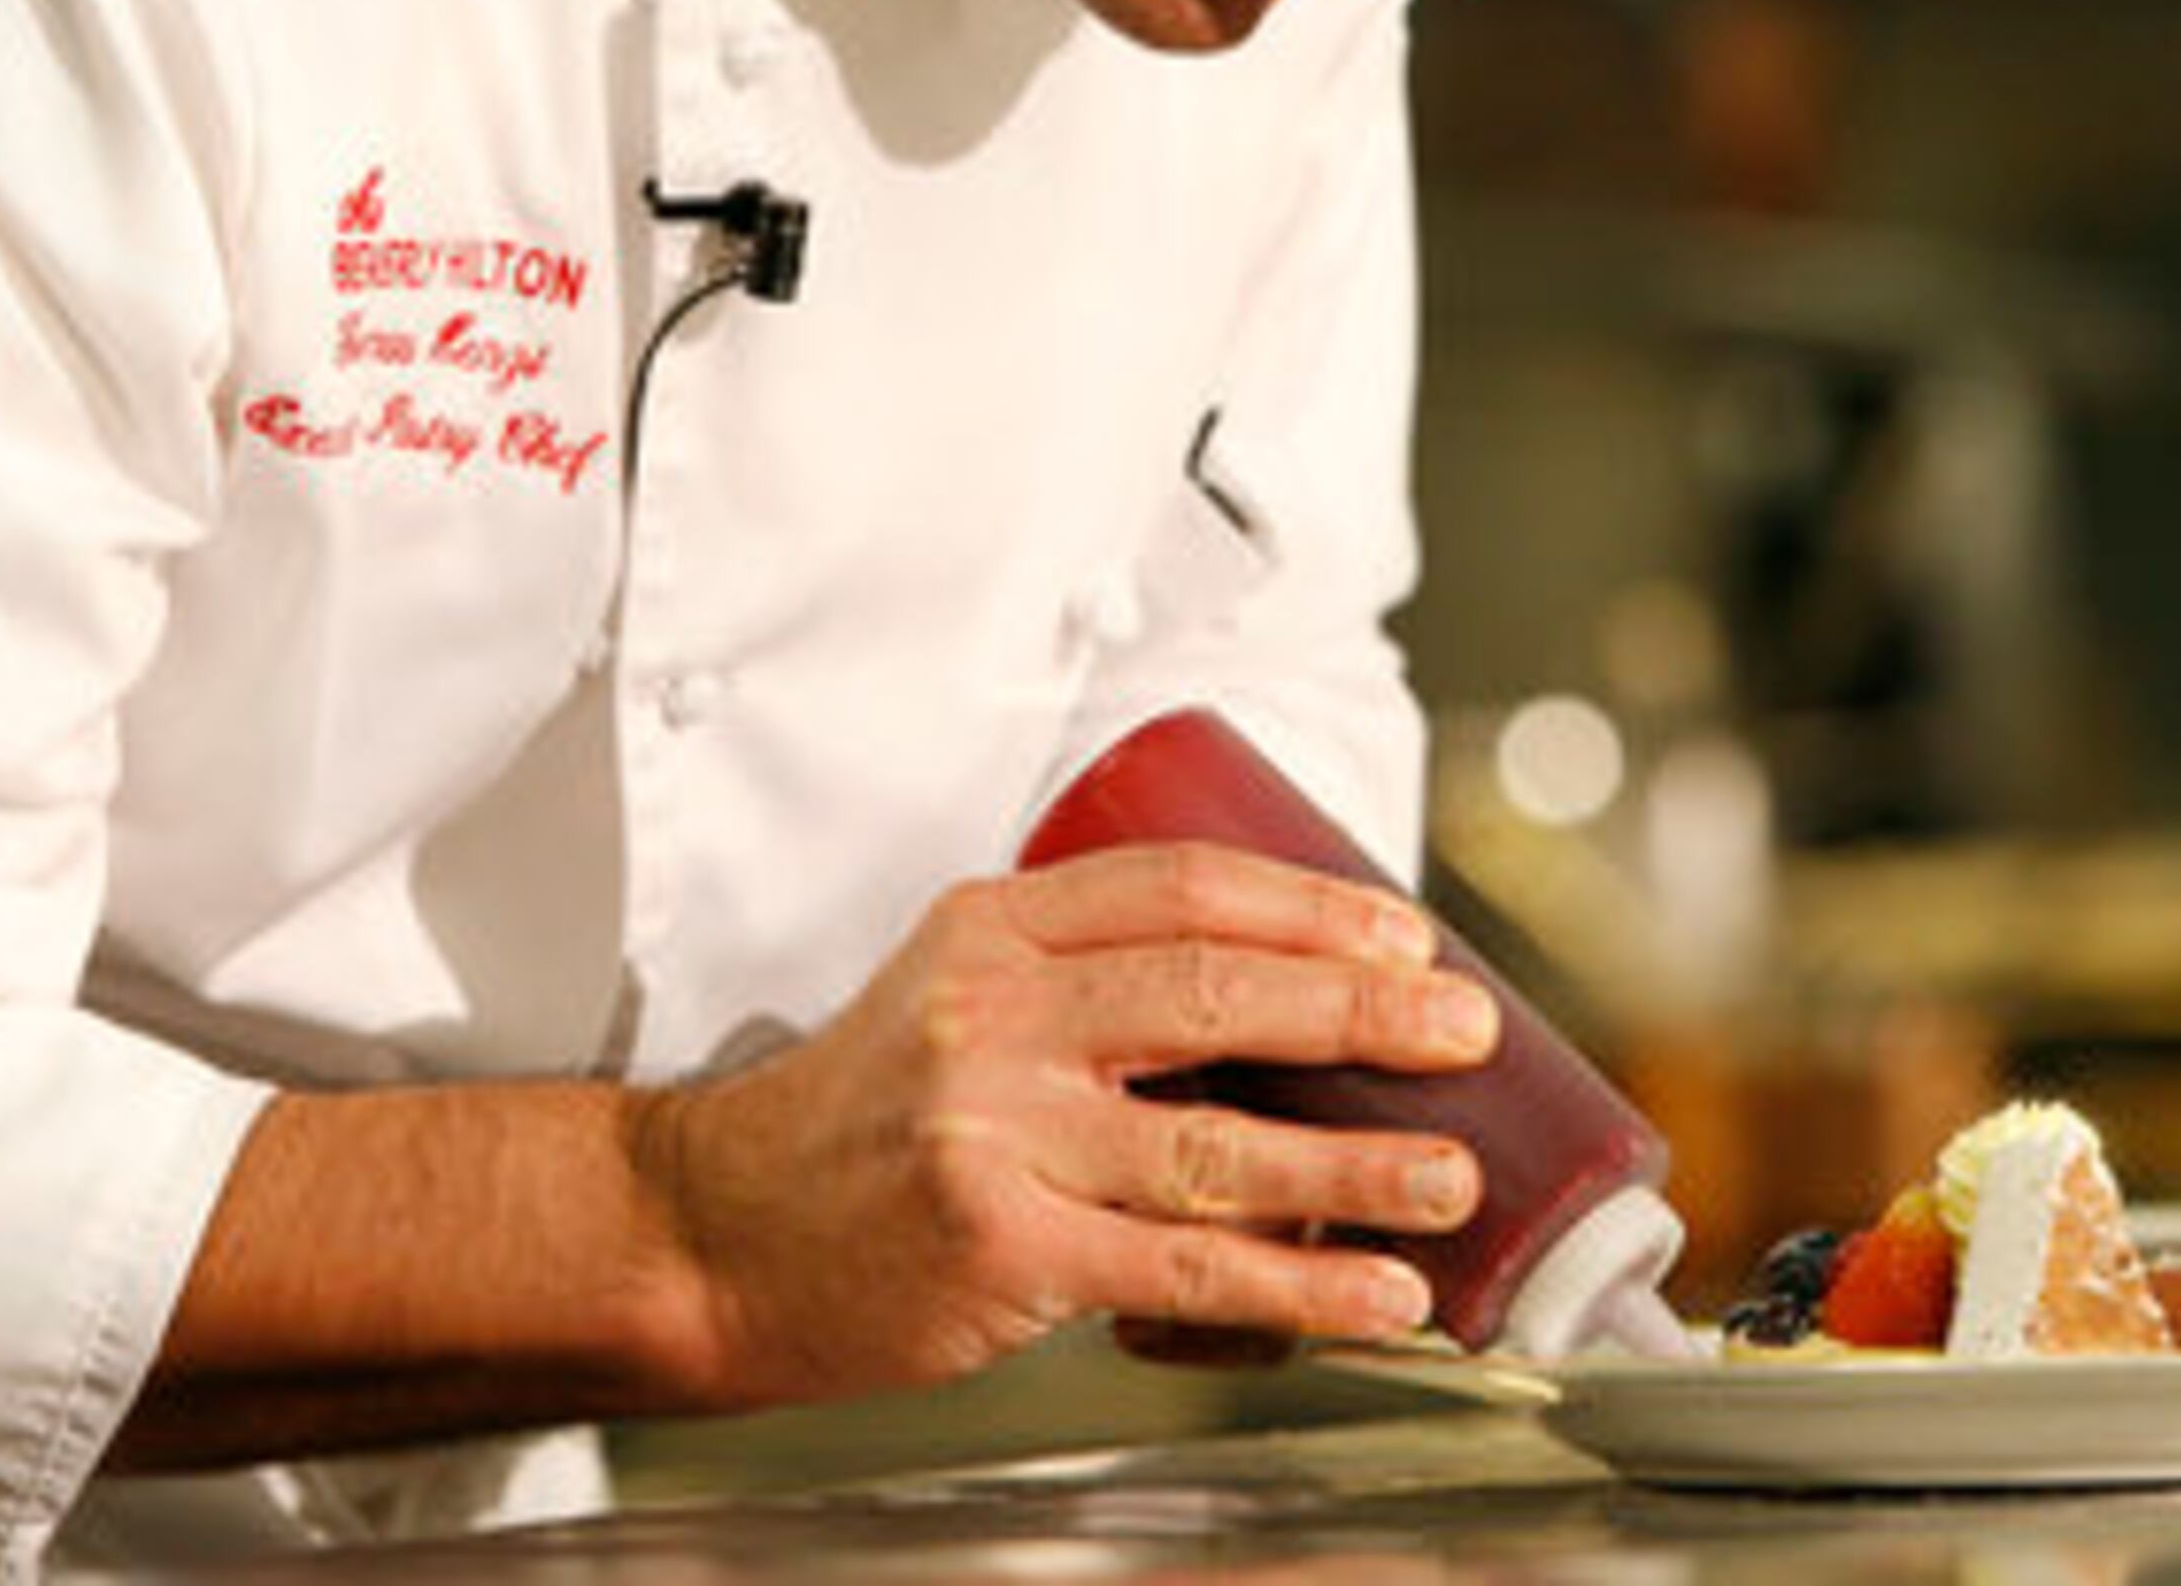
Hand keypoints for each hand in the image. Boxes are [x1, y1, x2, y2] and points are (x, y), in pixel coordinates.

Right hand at [631, 842, 1497, 1407]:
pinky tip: (1376, 1296)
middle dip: (1364, 1006)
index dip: (1311, 903)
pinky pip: (1184, 1269)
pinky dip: (1298, 1286)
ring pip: (1215, 1143)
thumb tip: (1291, 1008)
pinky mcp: (1003, 1251)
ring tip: (1454, 1177)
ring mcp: (995, 1134)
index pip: (1179, 884)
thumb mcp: (955, 996)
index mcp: (991, 928)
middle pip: (1216, 990)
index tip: (1406, 931)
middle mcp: (994, 1015)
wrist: (713, 1232)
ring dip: (1357, 1164)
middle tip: (1466, 1027)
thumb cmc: (860, 1122)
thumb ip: (1086, 982)